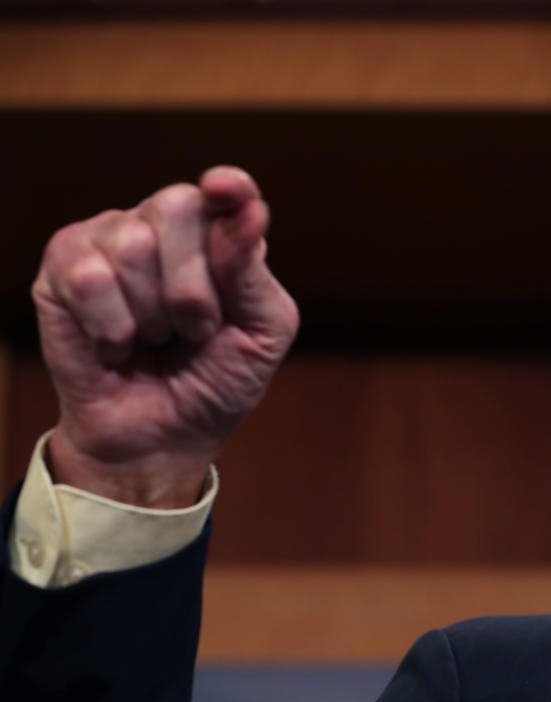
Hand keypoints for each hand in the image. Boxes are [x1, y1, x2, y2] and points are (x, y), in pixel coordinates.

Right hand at [32, 166, 298, 507]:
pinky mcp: (61, 269)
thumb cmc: (215, 382)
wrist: (162, 437)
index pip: (226, 192)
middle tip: (195, 330)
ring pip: (132, 243)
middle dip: (194, 286)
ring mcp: (107, 241)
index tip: (225, 187)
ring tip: (155, 339)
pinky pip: (88, 278)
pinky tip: (118, 345)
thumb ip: (252, 271)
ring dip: (153, 314)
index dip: (228, 187)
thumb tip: (249, 210)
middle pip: (176, 207)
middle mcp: (161, 227)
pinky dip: (113, 327)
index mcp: (218, 237)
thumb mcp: (261, 334)